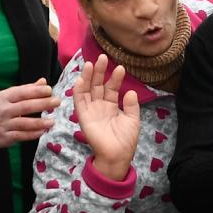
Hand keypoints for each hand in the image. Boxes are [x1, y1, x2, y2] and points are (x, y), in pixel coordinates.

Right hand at [0, 79, 56, 147]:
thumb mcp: (9, 96)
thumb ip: (27, 90)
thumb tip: (43, 82)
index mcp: (5, 97)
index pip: (22, 92)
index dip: (36, 91)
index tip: (49, 90)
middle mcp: (4, 110)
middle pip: (25, 106)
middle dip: (42, 104)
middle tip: (57, 102)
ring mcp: (4, 124)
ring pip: (24, 123)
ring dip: (39, 122)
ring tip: (52, 121)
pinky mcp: (4, 137)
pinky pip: (20, 136)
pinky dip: (32, 134)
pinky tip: (42, 131)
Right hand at [73, 54, 139, 180]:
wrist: (117, 155)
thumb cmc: (125, 140)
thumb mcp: (132, 120)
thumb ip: (131, 105)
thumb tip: (131, 91)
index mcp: (111, 106)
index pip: (112, 88)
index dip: (115, 78)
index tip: (121, 68)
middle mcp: (100, 106)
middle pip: (98, 85)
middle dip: (100, 71)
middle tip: (103, 57)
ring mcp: (91, 110)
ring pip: (88, 89)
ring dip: (89, 77)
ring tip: (92, 63)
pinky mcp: (83, 116)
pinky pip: (79, 101)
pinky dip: (79, 90)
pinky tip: (82, 79)